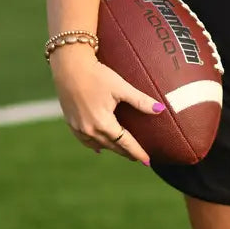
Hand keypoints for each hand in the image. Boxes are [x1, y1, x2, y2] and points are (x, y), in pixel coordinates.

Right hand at [49, 45, 162, 163]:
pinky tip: (98, 147)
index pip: (125, 142)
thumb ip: (140, 100)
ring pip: (97, 145)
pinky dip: (94, 144)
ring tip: (121, 150)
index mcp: (103, 123)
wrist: (69, 67)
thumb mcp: (121, 87)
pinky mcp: (70, 122)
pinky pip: (84, 140)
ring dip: (111, 148)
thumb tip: (160, 109)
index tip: (147, 161)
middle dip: (125, 152)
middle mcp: (89, 130)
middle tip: (138, 157)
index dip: (137, 152)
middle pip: (112, 146)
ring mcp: (78, 128)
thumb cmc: (97, 75)